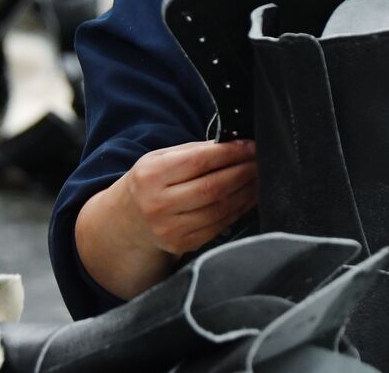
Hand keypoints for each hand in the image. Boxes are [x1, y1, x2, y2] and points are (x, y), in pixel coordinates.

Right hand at [121, 139, 257, 255]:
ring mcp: (170, 228)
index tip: (250, 146)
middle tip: (260, 161)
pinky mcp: (182, 243)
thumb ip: (193, 151)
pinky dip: (238, 210)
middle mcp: (158, 204)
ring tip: (258, 178)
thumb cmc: (150, 182)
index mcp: (151, 176)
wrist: (128, 220)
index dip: (229, 153)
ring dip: (245, 192)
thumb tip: (234, 144)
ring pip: (219, 208)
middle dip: (242, 172)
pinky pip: (218, 225)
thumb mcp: (160, 159)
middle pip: (212, 187)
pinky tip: (248, 198)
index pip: (198, 161)